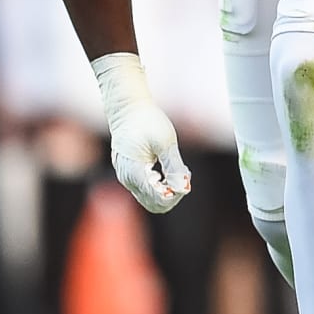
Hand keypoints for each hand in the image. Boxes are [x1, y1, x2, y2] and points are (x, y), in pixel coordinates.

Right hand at [92, 53, 191, 212]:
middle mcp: (128, 180)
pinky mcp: (130, 175)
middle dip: (174, 194)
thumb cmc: (147, 121)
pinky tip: (170, 168)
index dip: (176, 194)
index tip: (186, 177)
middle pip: (155, 204)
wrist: (128, 108)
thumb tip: (183, 189)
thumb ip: (174, 167)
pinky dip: (162, 184)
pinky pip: (148, 190)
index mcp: (134, 173)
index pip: (158, 200)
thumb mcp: (165, 142)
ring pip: (152, 198)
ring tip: (180, 169)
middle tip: (185, 174)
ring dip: (169, 188)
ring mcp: (127, 178)